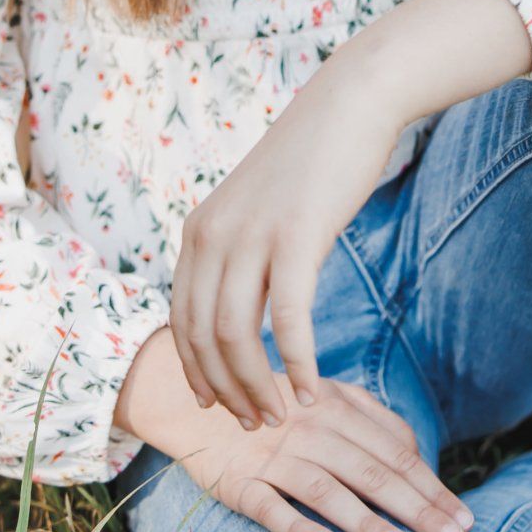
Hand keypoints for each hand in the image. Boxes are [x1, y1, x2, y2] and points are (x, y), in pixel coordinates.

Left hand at [167, 61, 405, 427]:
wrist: (350, 107)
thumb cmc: (311, 165)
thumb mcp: (256, 210)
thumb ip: (240, 256)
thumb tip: (240, 308)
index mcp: (199, 233)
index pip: (181, 321)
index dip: (195, 371)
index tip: (218, 405)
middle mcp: (212, 236)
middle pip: (202, 337)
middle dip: (225, 390)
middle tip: (252, 425)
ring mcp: (251, 236)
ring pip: (237, 336)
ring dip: (257, 387)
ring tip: (279, 417)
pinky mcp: (295, 238)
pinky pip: (287, 320)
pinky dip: (298, 364)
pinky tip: (312, 392)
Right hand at [178, 371, 473, 531]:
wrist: (194, 400)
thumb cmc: (275, 407)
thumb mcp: (325, 397)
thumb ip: (372, 419)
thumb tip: (418, 454)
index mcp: (336, 408)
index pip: (395, 453)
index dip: (432, 487)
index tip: (464, 519)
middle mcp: (308, 430)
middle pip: (370, 472)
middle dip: (416, 508)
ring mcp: (271, 457)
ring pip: (325, 489)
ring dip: (364, 520)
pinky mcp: (237, 483)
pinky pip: (268, 506)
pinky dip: (296, 525)